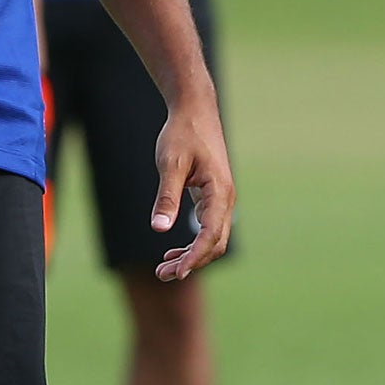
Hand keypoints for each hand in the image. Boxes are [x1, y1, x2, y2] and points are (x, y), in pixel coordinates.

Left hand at [150, 95, 234, 281]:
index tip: (175, 272)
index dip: (194, 257)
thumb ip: (167, 197)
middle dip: (191, 262)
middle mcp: (225, 199)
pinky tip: (172, 249)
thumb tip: (159, 229)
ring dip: (191, 255)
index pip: (211, 235)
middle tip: (162, 275)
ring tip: (163, 269)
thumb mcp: (170, 164)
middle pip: (214, 243)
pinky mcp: (213, 195)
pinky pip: (207, 227)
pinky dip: (192, 242)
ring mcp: (221, 198)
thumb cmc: (182, 133)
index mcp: (219, 192)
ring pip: (212, 238)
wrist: (195, 110)